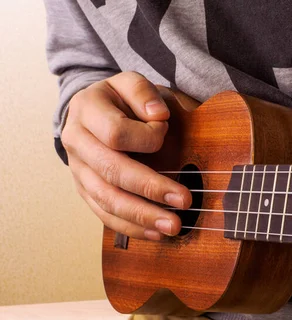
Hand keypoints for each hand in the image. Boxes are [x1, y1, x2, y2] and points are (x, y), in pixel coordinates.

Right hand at [62, 72, 191, 239]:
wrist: (93, 112)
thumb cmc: (121, 100)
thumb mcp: (131, 83)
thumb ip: (143, 93)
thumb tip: (157, 115)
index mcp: (86, 110)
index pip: (115, 133)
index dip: (146, 136)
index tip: (166, 130)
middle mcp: (76, 142)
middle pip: (111, 172)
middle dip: (150, 188)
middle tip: (184, 201)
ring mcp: (78, 170)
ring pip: (107, 199)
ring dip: (142, 216)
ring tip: (173, 226)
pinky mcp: (85, 191)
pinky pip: (105, 215)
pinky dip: (131, 227)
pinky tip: (156, 234)